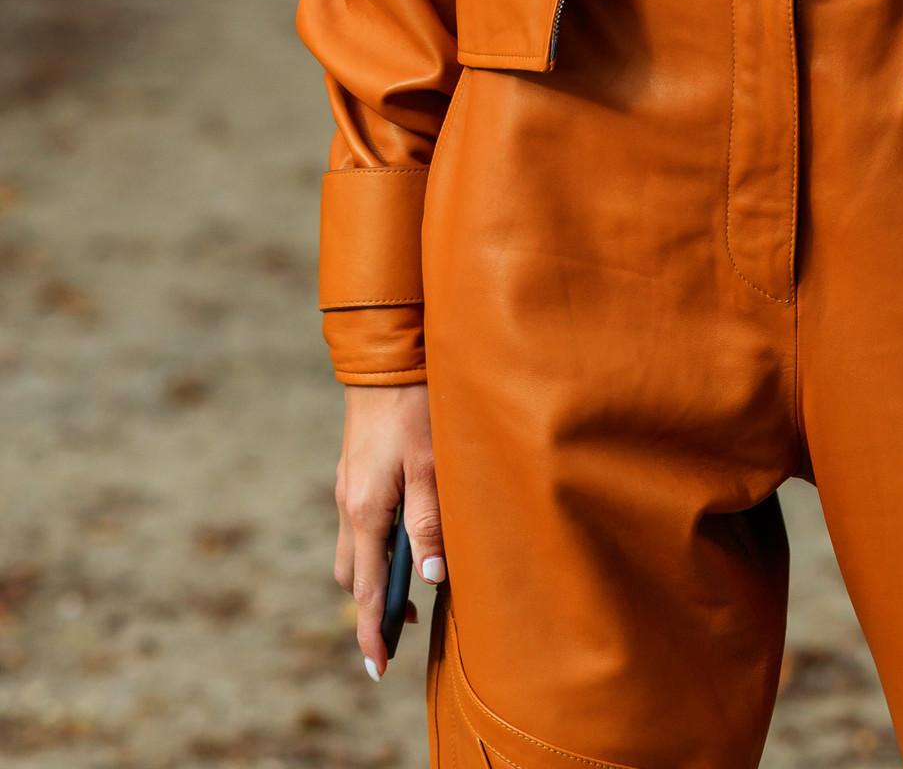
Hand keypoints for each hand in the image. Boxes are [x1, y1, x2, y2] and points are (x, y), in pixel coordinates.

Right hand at [334, 382, 444, 678]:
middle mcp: (348, 504)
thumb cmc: (416, 408)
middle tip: (401, 632)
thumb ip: (429, 521)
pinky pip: (357, 525)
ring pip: (352, 551)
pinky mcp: (353, 472)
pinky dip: (373, 546)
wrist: (385, 358)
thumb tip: (429, 576)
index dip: (373, 630)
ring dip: (372, 577)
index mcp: (366, 510)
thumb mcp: (432, 465)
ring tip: (407, 591)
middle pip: (354, 576)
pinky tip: (400, 540)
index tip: (377, 668)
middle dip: (371, 609)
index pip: (367, 588)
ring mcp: (347, 488)